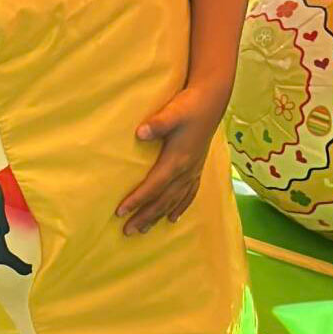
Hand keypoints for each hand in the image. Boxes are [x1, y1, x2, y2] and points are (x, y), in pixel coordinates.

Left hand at [115, 85, 225, 236]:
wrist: (211, 102)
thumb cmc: (189, 106)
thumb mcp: (172, 112)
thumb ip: (157, 123)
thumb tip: (140, 133)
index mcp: (177, 160)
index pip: (153, 186)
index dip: (137, 200)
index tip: (120, 212)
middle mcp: (186, 171)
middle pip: (162, 200)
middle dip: (145, 216)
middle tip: (127, 231)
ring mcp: (193, 171)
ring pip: (174, 201)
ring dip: (158, 216)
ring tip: (143, 230)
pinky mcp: (197, 168)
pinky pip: (189, 194)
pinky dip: (180, 207)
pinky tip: (172, 218)